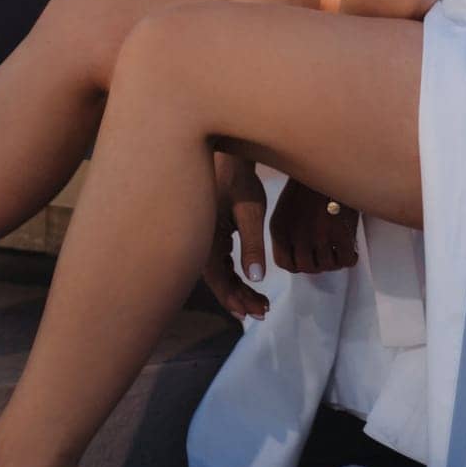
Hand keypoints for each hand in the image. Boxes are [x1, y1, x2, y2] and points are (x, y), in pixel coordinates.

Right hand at [202, 151, 269, 321]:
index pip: (220, 282)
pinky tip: (247, 281)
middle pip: (219, 282)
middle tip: (264, 311)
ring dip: (238, 290)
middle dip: (240, 299)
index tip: (257, 311)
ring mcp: (205, 239)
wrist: (225, 155)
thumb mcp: (249, 212)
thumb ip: (252, 245)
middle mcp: (201, 244)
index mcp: (208, 242)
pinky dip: (234, 276)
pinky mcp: (211, 233)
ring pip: (219, 274)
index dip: (237, 300)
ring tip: (260, 303)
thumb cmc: (237, 179)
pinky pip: (219, 262)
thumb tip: (256, 278)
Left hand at [269, 177, 359, 273]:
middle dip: (318, 264)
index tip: (308, 258)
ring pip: (328, 266)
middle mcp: (296, 236)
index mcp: (279, 229)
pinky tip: (351, 250)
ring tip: (339, 250)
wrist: (328, 163)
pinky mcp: (340, 235)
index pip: (285, 263)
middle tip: (327, 255)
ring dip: (335, 261)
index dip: (298, 264)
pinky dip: (350, 258)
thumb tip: (300, 252)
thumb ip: (289, 231)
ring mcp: (318, 237)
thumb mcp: (286, 207)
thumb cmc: (308, 183)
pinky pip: (345, 260)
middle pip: (307, 268)